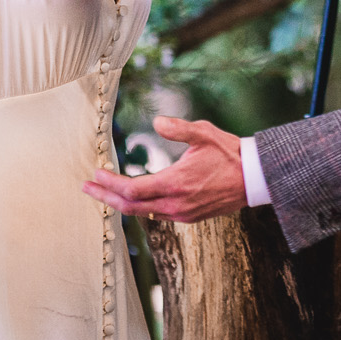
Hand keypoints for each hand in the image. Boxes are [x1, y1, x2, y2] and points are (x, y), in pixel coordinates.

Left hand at [84, 115, 249, 222]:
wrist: (254, 179)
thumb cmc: (229, 154)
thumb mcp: (204, 134)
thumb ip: (179, 128)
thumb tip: (158, 122)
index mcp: (175, 184)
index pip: (132, 190)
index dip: (110, 184)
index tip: (95, 174)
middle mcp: (175, 204)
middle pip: (130, 207)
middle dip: (105, 197)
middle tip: (87, 188)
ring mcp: (182, 214)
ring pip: (142, 213)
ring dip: (121, 203)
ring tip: (105, 192)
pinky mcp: (189, 217)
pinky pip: (157, 215)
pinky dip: (140, 207)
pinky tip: (135, 198)